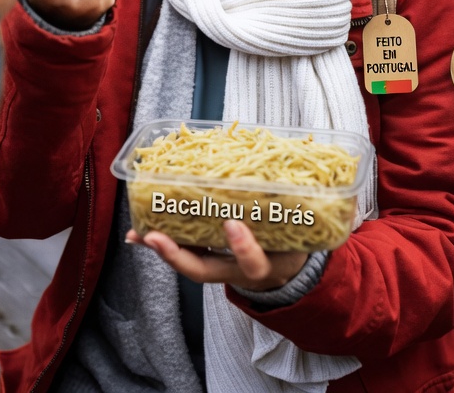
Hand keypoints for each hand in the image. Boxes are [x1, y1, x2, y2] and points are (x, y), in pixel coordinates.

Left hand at [127, 220, 309, 290]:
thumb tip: (316, 181)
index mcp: (263, 266)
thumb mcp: (301, 235)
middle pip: (201, 272)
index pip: (253, 264)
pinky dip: (160, 239)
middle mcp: (233, 270)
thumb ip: (303, 211)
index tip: (233, 225)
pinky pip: (181, 250)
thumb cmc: (290, 244)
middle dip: (176, 256)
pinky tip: (139, 230)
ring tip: (137, 233)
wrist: (285, 271)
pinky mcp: (205, 255)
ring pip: (185, 262)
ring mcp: (216, 265)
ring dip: (160, 247)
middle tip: (153, 237)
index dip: (243, 248)